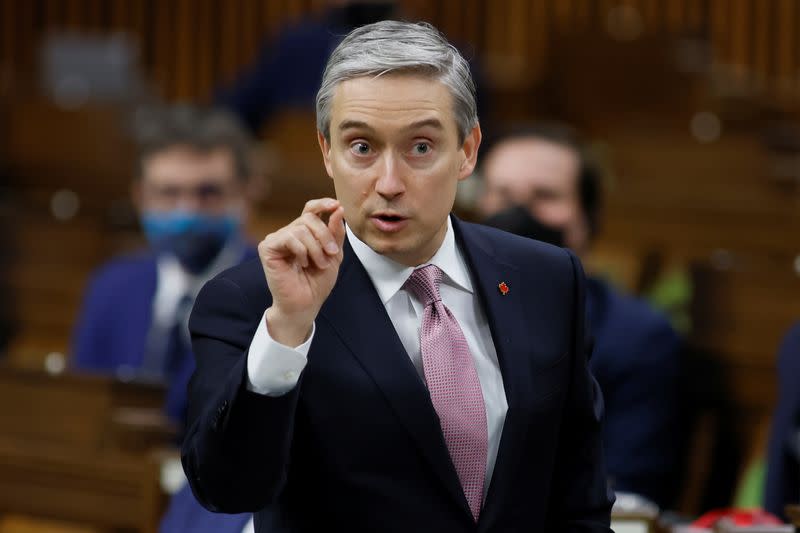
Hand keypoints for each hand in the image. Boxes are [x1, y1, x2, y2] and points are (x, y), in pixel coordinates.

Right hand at [258, 198, 345, 345]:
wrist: (305, 304)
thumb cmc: (317, 283)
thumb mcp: (334, 255)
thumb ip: (335, 233)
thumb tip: (338, 210)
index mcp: (304, 233)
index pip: (310, 209)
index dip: (322, 204)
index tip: (336, 205)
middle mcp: (289, 232)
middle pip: (309, 218)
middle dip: (325, 236)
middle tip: (331, 254)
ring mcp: (277, 239)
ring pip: (301, 228)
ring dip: (315, 248)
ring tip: (318, 264)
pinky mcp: (267, 248)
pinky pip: (289, 237)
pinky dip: (301, 250)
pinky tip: (301, 263)